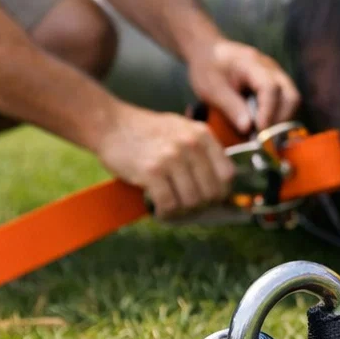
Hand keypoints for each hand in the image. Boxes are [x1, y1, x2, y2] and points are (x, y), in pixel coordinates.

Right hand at [98, 106, 236, 216]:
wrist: (112, 124)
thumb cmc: (148, 132)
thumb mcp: (182, 130)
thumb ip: (203, 152)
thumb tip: (222, 188)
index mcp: (202, 135)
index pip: (227, 175)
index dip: (220, 192)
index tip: (208, 198)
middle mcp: (191, 145)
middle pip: (211, 193)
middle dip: (200, 205)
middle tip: (186, 206)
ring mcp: (171, 158)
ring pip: (191, 202)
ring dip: (182, 212)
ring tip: (171, 207)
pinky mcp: (152, 171)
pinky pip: (169, 205)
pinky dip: (165, 214)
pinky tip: (159, 210)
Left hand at [186, 39, 301, 134]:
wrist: (209, 51)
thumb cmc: (208, 68)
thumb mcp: (211, 88)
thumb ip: (230, 106)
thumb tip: (248, 129)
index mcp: (252, 64)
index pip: (270, 88)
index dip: (268, 112)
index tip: (260, 132)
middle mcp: (271, 68)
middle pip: (290, 96)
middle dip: (281, 121)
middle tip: (265, 139)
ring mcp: (276, 75)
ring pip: (292, 100)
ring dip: (281, 121)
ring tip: (264, 137)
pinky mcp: (276, 83)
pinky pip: (285, 102)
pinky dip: (278, 117)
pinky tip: (263, 128)